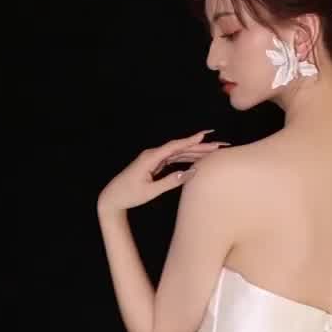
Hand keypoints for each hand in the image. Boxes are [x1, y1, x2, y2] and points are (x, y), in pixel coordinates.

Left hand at [97, 130, 227, 216]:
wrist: (113, 196)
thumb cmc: (130, 194)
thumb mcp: (151, 191)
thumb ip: (170, 182)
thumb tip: (189, 173)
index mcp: (151, 157)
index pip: (174, 146)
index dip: (190, 140)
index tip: (205, 135)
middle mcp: (153, 155)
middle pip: (179, 148)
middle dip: (199, 145)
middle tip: (218, 145)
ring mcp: (154, 159)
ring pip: (178, 153)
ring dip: (195, 151)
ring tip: (213, 150)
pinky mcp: (155, 164)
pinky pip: (174, 159)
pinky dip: (186, 158)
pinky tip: (197, 158)